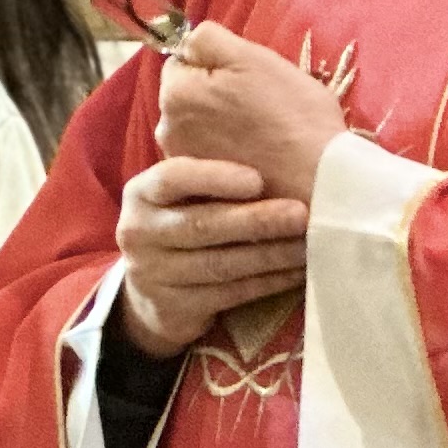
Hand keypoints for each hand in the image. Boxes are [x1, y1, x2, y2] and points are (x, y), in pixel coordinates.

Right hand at [112, 155, 308, 358]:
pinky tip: (296, 273)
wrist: (153, 291)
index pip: (172, 179)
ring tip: (308, 245)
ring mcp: (151, 272)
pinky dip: (267, 283)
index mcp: (142, 194)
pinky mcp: (172, 307)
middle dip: (256, 220)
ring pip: (219, 264)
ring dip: (270, 255)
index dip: (213, 178)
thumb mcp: (185, 198)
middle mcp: (138, 231)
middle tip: (301, 214)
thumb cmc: (186, 225)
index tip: (257, 180)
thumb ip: (217, 175)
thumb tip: (284, 140)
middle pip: (201, 225)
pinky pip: (229, 294)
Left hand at [155, 24, 354, 207]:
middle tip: (260, 104)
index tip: (247, 78)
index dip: (216, 65)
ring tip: (262, 132)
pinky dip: (227, 151)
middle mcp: (166, 127)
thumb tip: (188, 39)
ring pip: (198, 125)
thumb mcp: (253, 58)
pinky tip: (257, 156)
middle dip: (215, 93)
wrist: (319, 180)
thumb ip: (209, 39)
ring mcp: (182, 159)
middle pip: (188, 95)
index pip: (182, 62)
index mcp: (175, 92)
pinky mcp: (201, 185)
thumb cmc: (293, 115)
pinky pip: (209, 154)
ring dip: (221, 122)